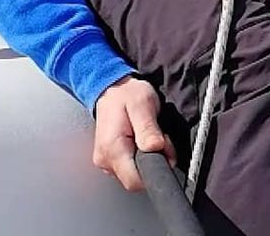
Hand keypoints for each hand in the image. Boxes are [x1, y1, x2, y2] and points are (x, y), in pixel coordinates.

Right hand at [93, 76, 174, 191]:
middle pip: (135, 179)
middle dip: (154, 162)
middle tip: (159, 138)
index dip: (155, 170)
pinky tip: (142, 141)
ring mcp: (105, 161)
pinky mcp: (109, 159)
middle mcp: (105, 160)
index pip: (134, 181)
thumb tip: (156, 148)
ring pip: (133, 173)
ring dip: (147, 158)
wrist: (112, 88)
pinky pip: (128, 166)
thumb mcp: (143, 105)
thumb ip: (148, 129)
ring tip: (149, 135)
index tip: (164, 151)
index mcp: (112, 149)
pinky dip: (140, 156)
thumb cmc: (127, 94)